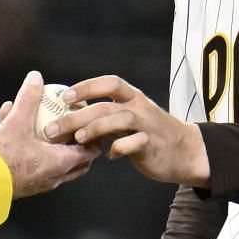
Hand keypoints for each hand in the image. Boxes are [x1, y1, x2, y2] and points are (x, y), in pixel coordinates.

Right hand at [0, 71, 99, 197]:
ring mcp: (40, 184)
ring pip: (56, 164)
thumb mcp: (16, 122)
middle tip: (73, 128)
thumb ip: (28, 99)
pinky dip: (32, 149)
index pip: (90, 151)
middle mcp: (54, 177)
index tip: (88, 122)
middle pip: (78, 162)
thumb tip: (36, 77)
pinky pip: (35, 165)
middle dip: (78, 145)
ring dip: (53, 146)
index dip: (93, 136)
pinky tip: (12, 129)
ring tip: (42, 126)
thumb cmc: (2, 156)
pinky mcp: (24, 185)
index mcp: (60, 163)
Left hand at [47, 75, 209, 185]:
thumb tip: (71, 114)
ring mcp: (146, 125)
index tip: (66, 96)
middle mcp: (139, 107)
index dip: (86, 87)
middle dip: (77, 116)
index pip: (109, 83)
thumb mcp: (130, 116)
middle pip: (105, 106)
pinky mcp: (152, 145)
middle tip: (53, 128)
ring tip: (77, 140)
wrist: (185, 150)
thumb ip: (106, 114)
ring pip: (119, 119)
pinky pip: (134, 143)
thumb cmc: (150, 132)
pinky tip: (108, 155)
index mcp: (132, 97)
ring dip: (95, 129)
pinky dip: (118, 148)